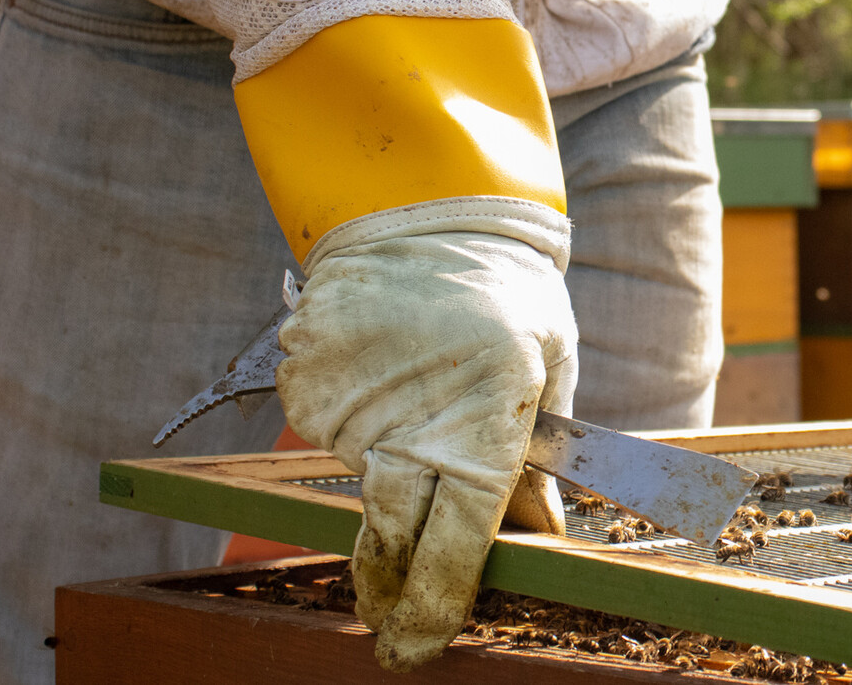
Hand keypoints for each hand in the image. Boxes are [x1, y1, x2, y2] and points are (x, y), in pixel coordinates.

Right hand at [277, 198, 577, 670]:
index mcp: (483, 419)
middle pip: (389, 532)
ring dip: (386, 469)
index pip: (457, 537)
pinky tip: (386, 374)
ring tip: (418, 399)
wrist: (425, 211)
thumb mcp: (548, 370)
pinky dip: (357, 421)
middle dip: (389, 587)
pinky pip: (329, 430)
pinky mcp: (304, 381)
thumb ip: (535, 460)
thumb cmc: (509, 295)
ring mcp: (347, 401)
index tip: (417, 646)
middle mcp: (408, 419)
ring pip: (360, 476)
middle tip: (389, 622)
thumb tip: (534, 537)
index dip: (437, 600)